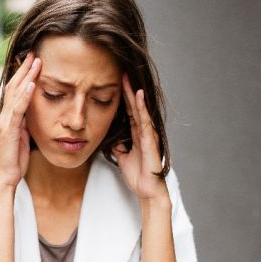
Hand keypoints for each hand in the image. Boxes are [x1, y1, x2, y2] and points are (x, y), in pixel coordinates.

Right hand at [0, 53, 40, 187]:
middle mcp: (5, 115)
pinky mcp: (9, 130)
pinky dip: (24, 96)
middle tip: (34, 52)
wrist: (5, 177)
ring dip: (26, 76)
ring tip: (36, 61)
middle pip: (14, 86)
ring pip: (15, 93)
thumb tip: (33, 114)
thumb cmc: (15, 160)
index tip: (34, 60)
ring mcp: (6, 121)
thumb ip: (26, 123)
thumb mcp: (24, 137)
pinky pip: (18, 110)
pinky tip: (31, 84)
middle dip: (24, 69)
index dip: (24, 74)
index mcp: (10, 116)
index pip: (16, 90)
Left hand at [111, 74, 168, 200]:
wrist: (147, 190)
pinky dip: (141, 108)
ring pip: (139, 109)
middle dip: (127, 89)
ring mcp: (147, 134)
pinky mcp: (150, 140)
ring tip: (127, 77)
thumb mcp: (121, 157)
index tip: (115, 82)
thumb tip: (111, 137)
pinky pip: (144, 121)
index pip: (128, 111)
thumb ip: (117, 145)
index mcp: (136, 133)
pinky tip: (137, 96)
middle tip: (121, 71)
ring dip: (133, 93)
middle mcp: (143, 130)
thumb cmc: (138, 174)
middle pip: (133, 105)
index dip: (122, 97)